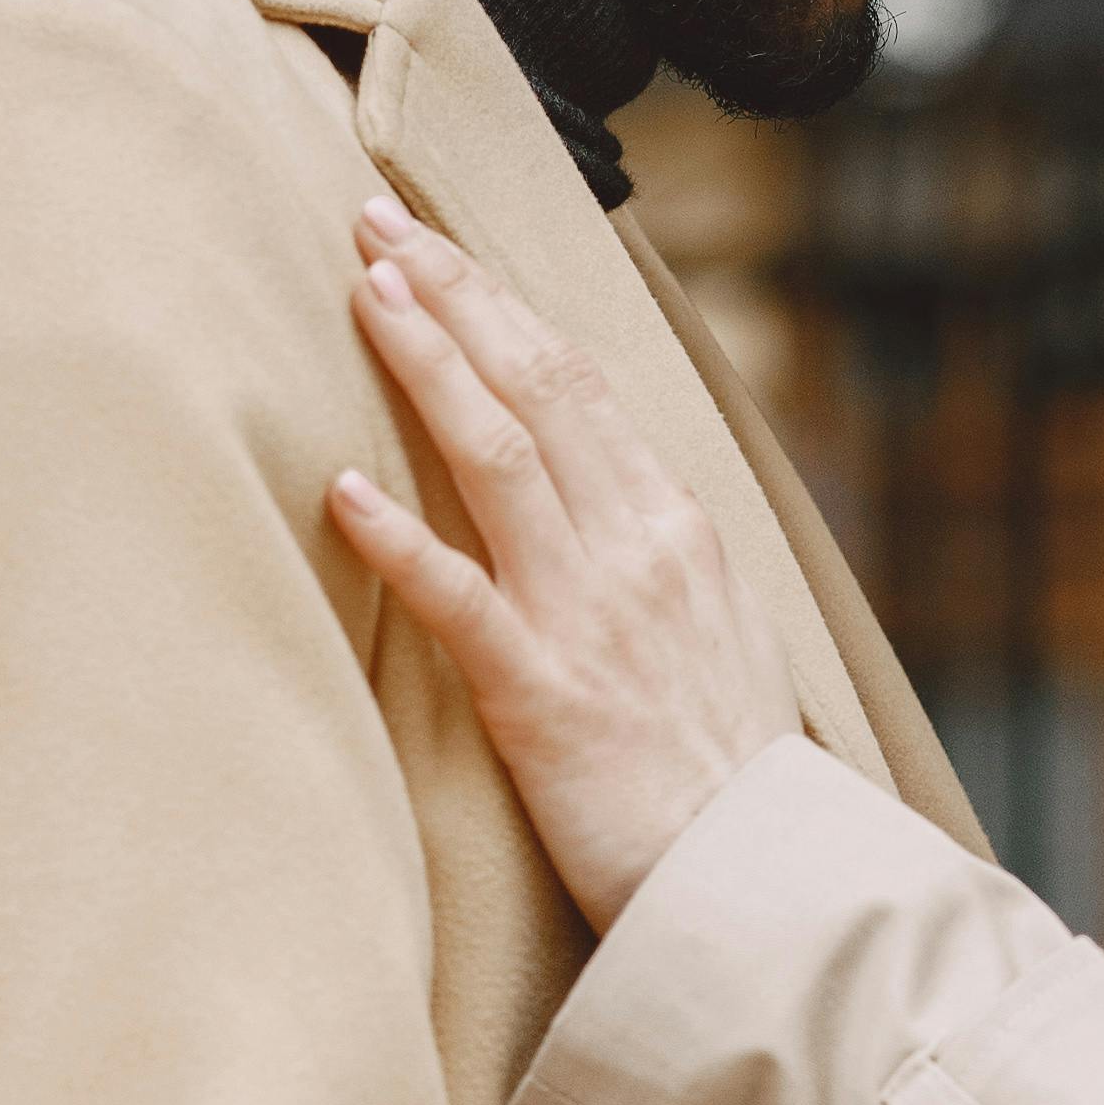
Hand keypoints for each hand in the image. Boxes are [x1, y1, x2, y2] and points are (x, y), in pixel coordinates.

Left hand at [330, 199, 804, 924]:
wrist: (761, 883)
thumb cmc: (726, 775)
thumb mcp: (714, 633)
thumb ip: (653, 557)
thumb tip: (597, 501)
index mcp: (677, 526)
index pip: (579, 382)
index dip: (500, 305)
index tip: (435, 249)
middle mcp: (637, 548)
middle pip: (537, 385)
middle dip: (454, 293)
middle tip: (376, 221)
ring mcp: (590, 615)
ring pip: (499, 456)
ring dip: (428, 364)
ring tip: (364, 290)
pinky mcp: (544, 695)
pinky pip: (461, 599)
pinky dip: (401, 538)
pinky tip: (342, 489)